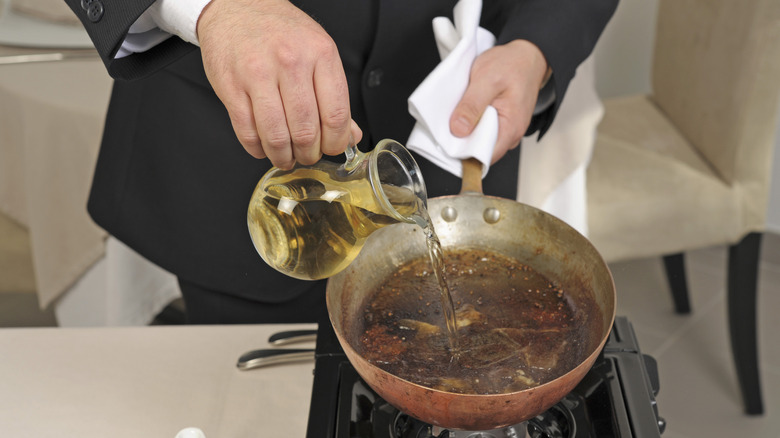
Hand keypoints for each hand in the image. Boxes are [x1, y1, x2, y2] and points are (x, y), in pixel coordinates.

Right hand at [197, 0, 361, 168]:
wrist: (237, 6)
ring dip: (283, 156)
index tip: (332, 149)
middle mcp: (291, 62)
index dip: (336, 143)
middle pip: (306, 130)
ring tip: (285, 157)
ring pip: (276, 135)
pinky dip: (257, 148)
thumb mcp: (318, 52)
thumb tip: (351, 135)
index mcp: (320, 54)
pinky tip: (263, 147)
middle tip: (307, 155)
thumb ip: (335, 96)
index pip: (336, 114)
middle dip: (309, 153)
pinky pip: (246, 131)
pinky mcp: (231, 86)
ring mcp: (258, 74)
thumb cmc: (280, 31)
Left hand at [449, 39, 548, 163]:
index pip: (484, 156)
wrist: (527, 55)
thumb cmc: (512, 64)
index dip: (464, 152)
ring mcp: (505, 129)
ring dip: (465, 130)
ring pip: (479, 140)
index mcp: (511, 128)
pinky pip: (481, 130)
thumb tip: (458, 130)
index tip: (448, 141)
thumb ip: (472, 105)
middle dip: (462, 141)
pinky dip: (470, 122)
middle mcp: (510, 134)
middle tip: (448, 123)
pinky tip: (465, 111)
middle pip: (479, 151)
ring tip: (458, 114)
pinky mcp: (500, 123)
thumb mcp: (487, 79)